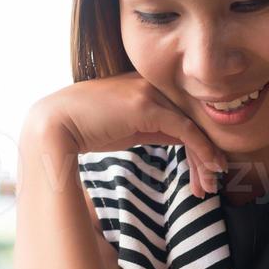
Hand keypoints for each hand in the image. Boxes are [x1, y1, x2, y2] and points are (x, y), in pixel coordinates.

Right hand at [26, 73, 227, 197]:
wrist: (54, 124)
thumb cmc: (87, 128)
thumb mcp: (130, 129)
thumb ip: (157, 129)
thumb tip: (184, 139)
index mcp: (149, 86)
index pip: (185, 114)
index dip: (200, 143)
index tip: (207, 171)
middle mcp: (154, 84)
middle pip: (193, 120)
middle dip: (207, 154)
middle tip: (214, 183)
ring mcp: (150, 92)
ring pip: (193, 126)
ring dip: (206, 158)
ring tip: (211, 184)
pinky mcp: (147, 106)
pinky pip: (185, 129)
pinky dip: (202, 150)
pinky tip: (210, 168)